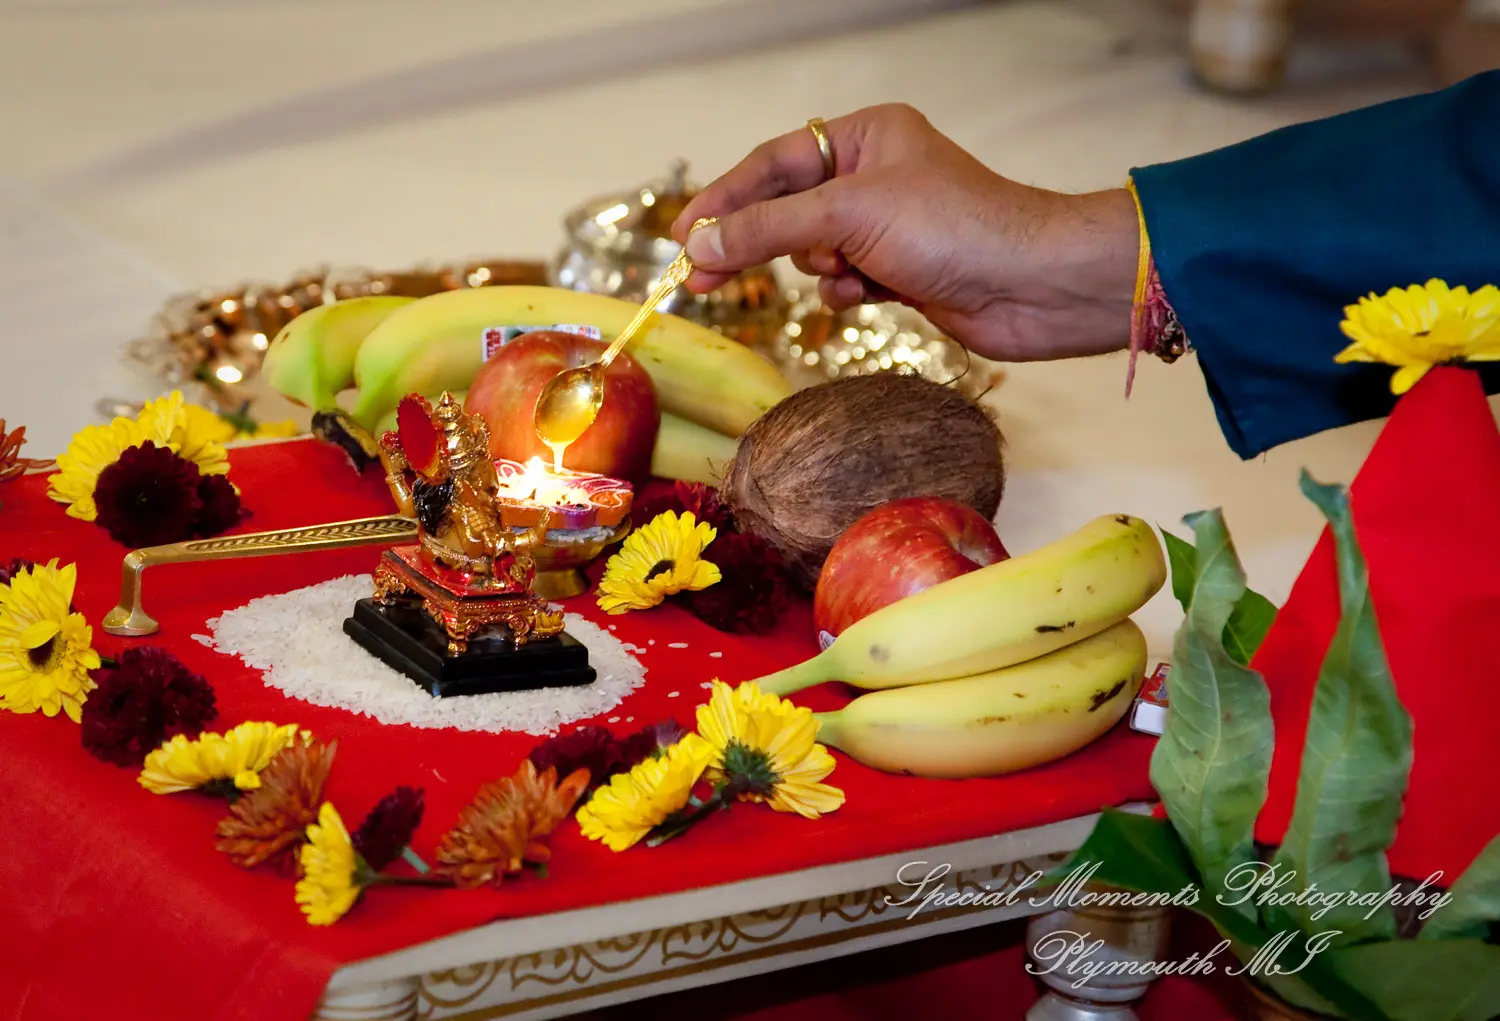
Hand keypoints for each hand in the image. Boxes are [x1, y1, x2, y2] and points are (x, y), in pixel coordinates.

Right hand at [672, 104, 1139, 362]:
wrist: (1031, 286)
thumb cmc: (956, 227)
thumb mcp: (847, 216)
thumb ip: (767, 229)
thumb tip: (701, 244)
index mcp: (865, 137)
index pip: (773, 164)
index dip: (724, 199)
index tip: (683, 236)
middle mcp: (874, 176)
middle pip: (786, 210)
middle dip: (755, 243)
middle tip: (699, 277)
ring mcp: (887, 227)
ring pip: (814, 252)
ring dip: (821, 270)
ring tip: (845, 275)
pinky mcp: (900, 273)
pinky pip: (844, 283)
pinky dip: (847, 292)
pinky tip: (868, 295)